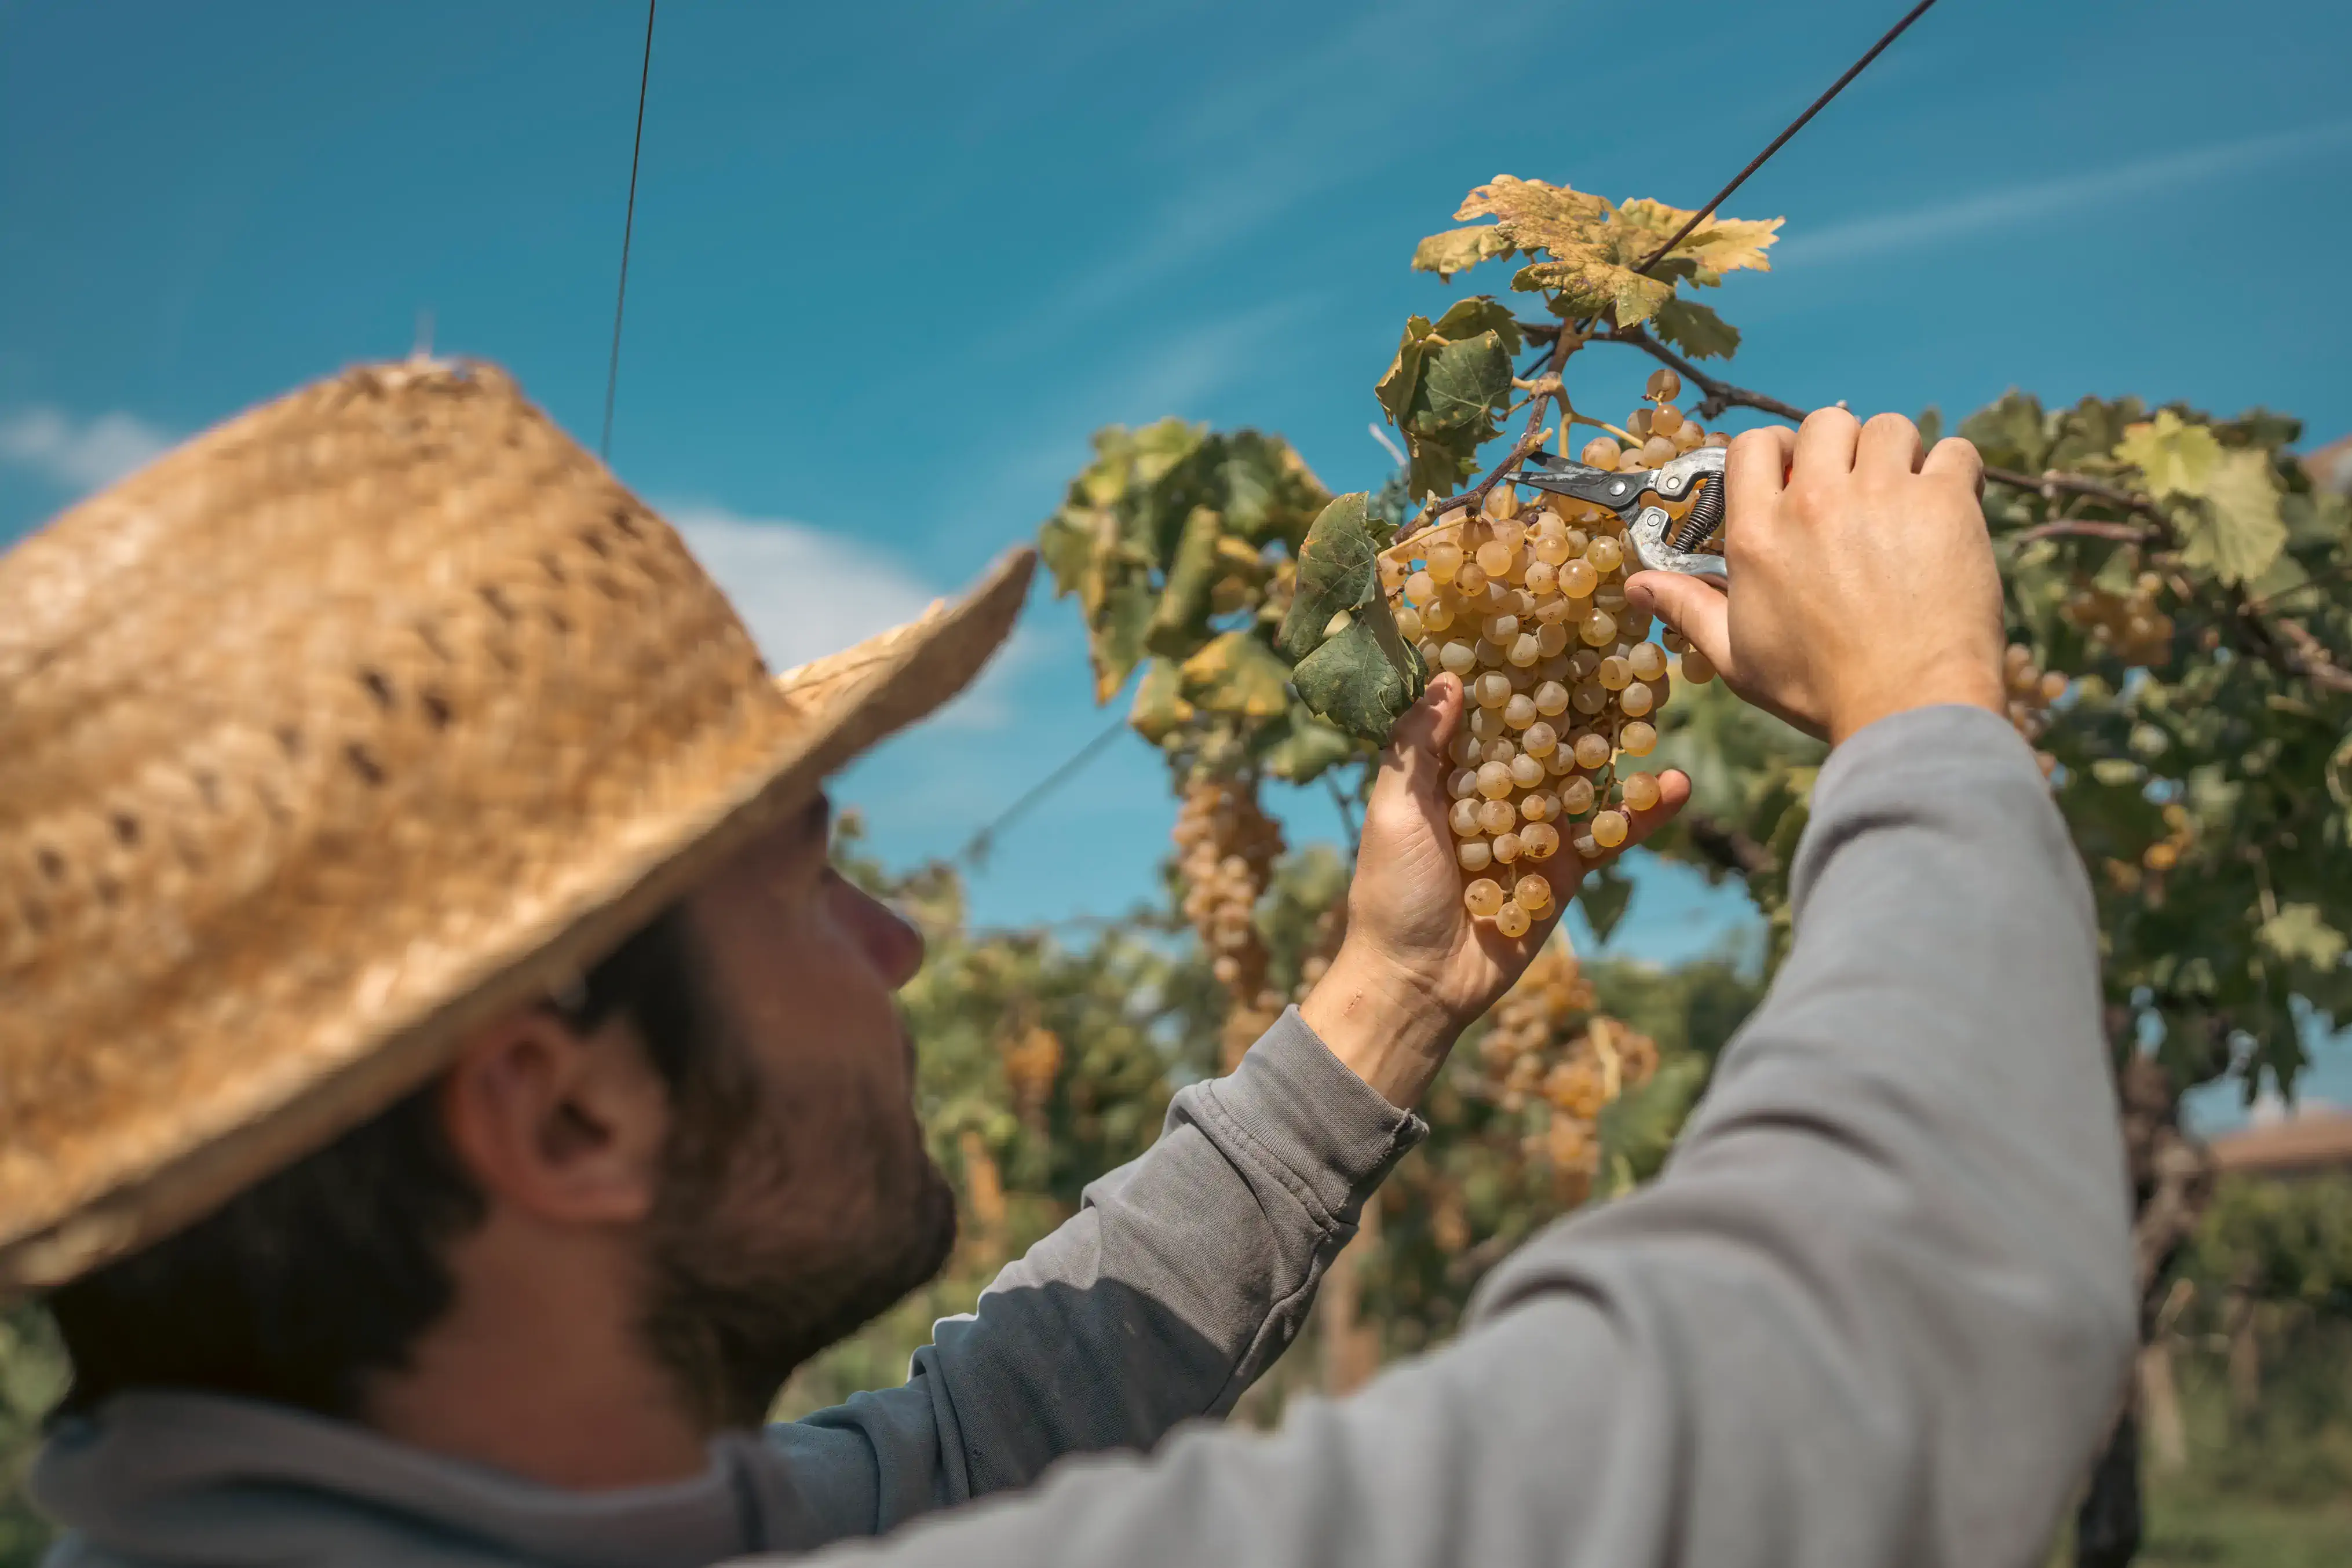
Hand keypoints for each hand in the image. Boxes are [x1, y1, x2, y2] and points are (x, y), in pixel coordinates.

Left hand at [1300, 671, 1687, 1107]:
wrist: (1416, 982)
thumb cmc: (1391, 892)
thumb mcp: (1394, 810)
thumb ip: (1417, 747)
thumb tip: (1449, 680)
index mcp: (1446, 774)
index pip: (1484, 715)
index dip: (1510, 676)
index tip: (1545, 628)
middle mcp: (1493, 794)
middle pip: (1541, 740)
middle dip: (1576, 703)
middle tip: (1621, 654)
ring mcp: (1533, 830)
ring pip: (1581, 780)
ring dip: (1616, 749)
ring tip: (1656, 707)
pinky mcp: (1564, 870)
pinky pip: (1608, 837)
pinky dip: (1641, 815)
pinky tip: (1675, 786)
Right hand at [1623, 409, 2005, 745]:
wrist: (1907, 707)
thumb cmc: (1819, 689)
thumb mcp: (1736, 657)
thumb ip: (1688, 609)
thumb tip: (1636, 585)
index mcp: (1759, 534)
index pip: (1753, 446)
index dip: (1776, 453)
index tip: (1794, 477)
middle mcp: (1815, 501)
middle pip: (1825, 423)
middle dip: (1840, 447)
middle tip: (1854, 487)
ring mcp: (1883, 496)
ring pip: (1891, 428)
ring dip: (1898, 455)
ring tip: (1904, 497)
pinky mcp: (1945, 504)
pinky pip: (1956, 452)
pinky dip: (1957, 471)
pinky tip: (1951, 506)